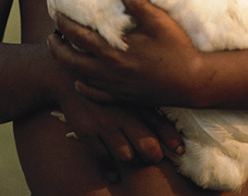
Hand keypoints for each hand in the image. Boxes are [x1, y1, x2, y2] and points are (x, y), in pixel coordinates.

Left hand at [48, 0, 203, 106]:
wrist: (193, 82)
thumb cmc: (177, 49)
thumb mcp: (160, 22)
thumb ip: (139, 3)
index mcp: (114, 51)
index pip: (79, 37)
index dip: (65, 25)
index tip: (57, 15)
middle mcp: (110, 72)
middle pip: (71, 61)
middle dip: (57, 48)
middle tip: (52, 37)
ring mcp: (116, 88)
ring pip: (80, 78)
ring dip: (68, 65)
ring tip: (63, 53)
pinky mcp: (124, 98)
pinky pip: (96, 95)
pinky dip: (84, 88)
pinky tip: (81, 82)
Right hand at [53, 68, 184, 183]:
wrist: (68, 74)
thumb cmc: (105, 81)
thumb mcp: (127, 85)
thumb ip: (148, 100)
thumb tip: (173, 116)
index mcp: (135, 98)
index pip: (160, 123)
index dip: (171, 140)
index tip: (179, 150)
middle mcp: (122, 112)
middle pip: (147, 145)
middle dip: (154, 155)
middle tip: (155, 156)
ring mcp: (104, 123)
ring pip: (126, 155)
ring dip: (132, 159)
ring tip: (134, 156)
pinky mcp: (86, 131)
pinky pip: (102, 158)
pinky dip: (111, 169)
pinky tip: (115, 174)